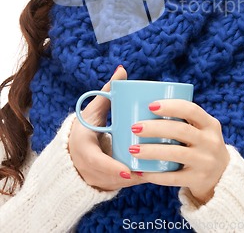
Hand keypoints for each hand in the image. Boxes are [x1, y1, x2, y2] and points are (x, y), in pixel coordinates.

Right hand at [68, 66, 141, 190]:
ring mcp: (95, 180)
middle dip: (131, 176)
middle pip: (111, 177)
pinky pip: (120, 187)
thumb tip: (122, 70)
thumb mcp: (93, 110)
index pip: (96, 162)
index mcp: (83, 149)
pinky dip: (135, 182)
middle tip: (150, 171)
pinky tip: (152, 177)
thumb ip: (107, 92)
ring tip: (156, 172)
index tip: (128, 170)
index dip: (111, 168)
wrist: (72, 151)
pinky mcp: (104, 186)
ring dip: (135, 181)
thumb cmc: (86, 127)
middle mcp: (87, 169)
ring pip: (118, 185)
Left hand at [130, 100, 229, 203]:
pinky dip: (155, 174)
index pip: (191, 110)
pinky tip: (141, 171)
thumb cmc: (201, 146)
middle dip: (155, 128)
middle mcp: (210, 141)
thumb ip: (183, 120)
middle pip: (180, 130)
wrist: (222, 178)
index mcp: (210, 124)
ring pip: (175, 153)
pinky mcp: (198, 179)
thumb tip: (146, 106)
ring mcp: (205, 161)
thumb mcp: (202, 130)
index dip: (171, 106)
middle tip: (135, 127)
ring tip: (133, 149)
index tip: (150, 105)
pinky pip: (173, 177)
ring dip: (151, 150)